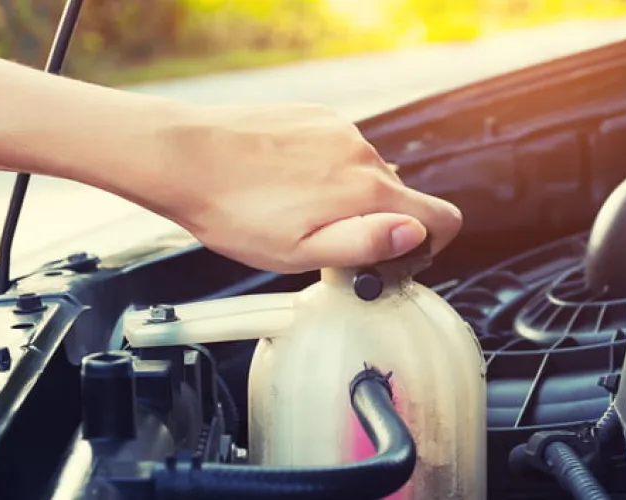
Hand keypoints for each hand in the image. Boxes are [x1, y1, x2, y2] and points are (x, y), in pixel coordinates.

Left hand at [137, 102, 462, 273]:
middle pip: (399, 198)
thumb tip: (413, 235)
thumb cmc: (234, 211)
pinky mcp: (316, 117)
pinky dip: (325, 170)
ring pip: (366, 174)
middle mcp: (360, 153)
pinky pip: (339, 150)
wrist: (185, 157)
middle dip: (375, 224)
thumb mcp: (299, 252)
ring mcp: (338, 130)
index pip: (440, 217)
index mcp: (365, 190)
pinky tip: (286, 184)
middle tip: (326, 243)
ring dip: (347, 196)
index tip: (395, 259)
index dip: (428, 247)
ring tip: (297, 212)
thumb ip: (364, 245)